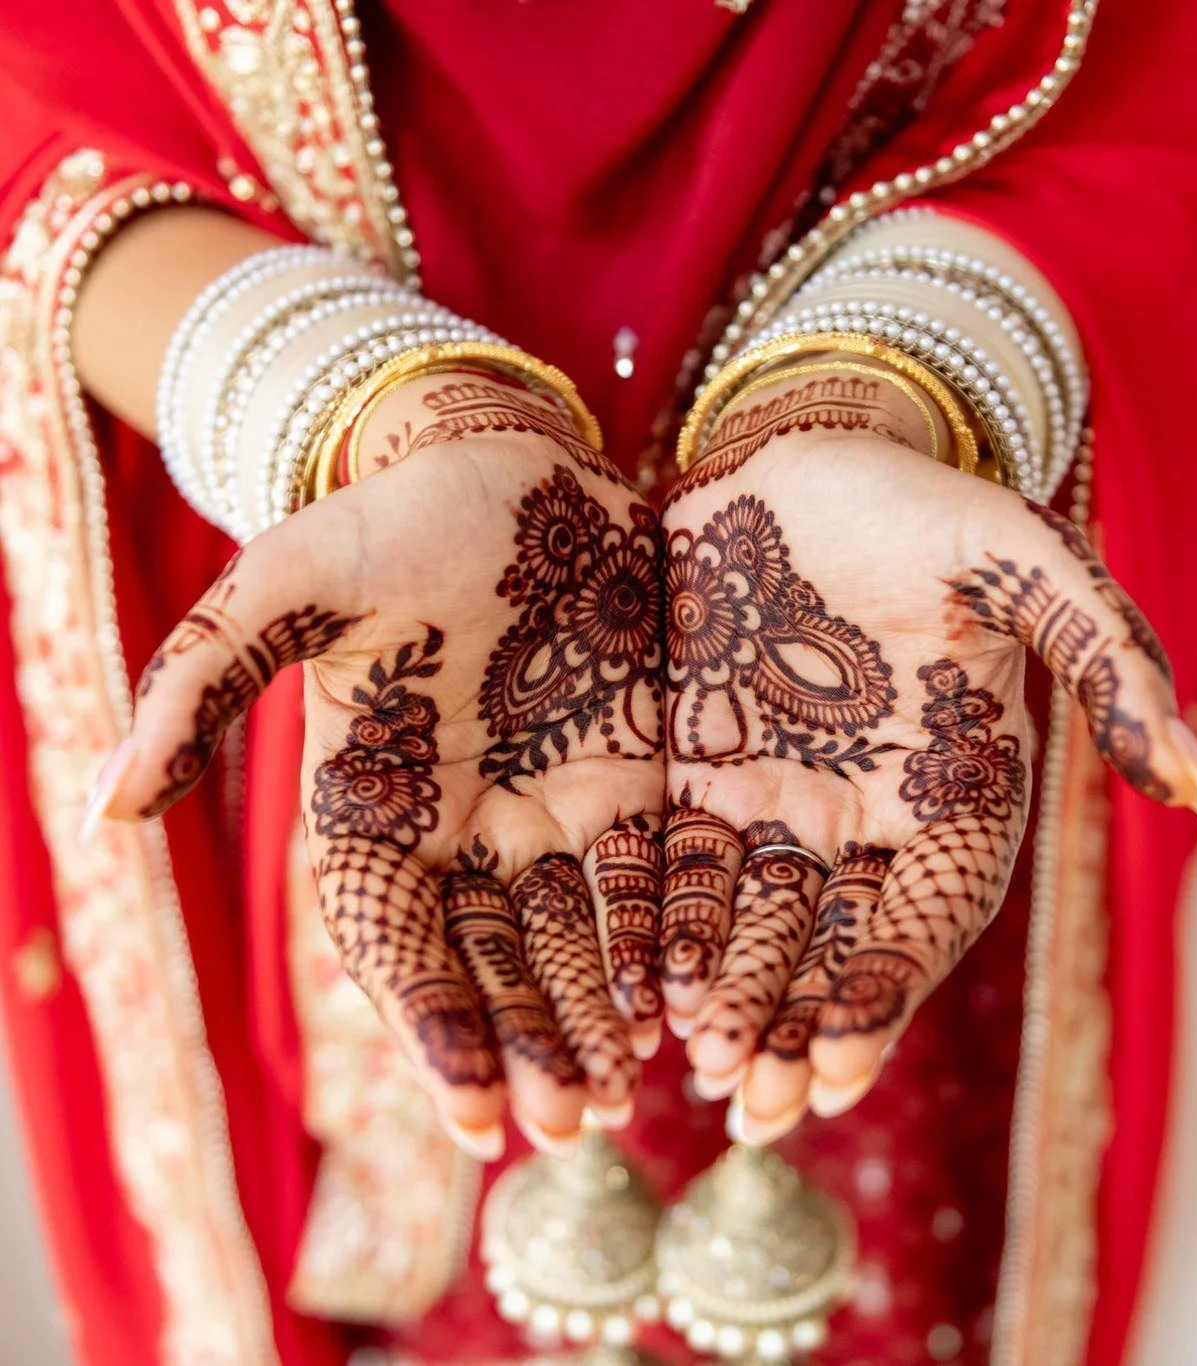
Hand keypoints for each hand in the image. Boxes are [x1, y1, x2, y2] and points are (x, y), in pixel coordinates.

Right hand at [90, 376, 664, 1160]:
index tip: (474, 1113)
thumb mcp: (290, 587)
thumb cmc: (391, 521)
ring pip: (579, 932)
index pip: (397, 942)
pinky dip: (664, 936)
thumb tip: (106, 810)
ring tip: (628, 1090)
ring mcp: (554, 803)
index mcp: (375, 807)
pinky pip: (651, 869)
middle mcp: (465, 826)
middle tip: (570, 1125)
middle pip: (496, 958)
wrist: (508, 466)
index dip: (433, 1027)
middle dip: (529, 1043)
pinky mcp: (635, 769)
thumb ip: (202, 688)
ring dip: (600, 1013)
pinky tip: (689, 998)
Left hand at [658, 365, 1196, 1143]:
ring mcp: (776, 793)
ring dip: (725, 993)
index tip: (839, 1067)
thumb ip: (1108, 664)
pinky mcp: (695, 763)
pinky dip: (659, 922)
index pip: (926, 915)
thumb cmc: (919, 504)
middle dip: (796, 1024)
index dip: (886, 992)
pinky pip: (675, 859)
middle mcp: (865, 810)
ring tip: (698, 1068)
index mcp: (953, 786)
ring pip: (749, 915)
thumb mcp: (1021, 564)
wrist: (799, 453)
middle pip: (834, 941)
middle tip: (758, 1108)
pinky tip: (634, 983)